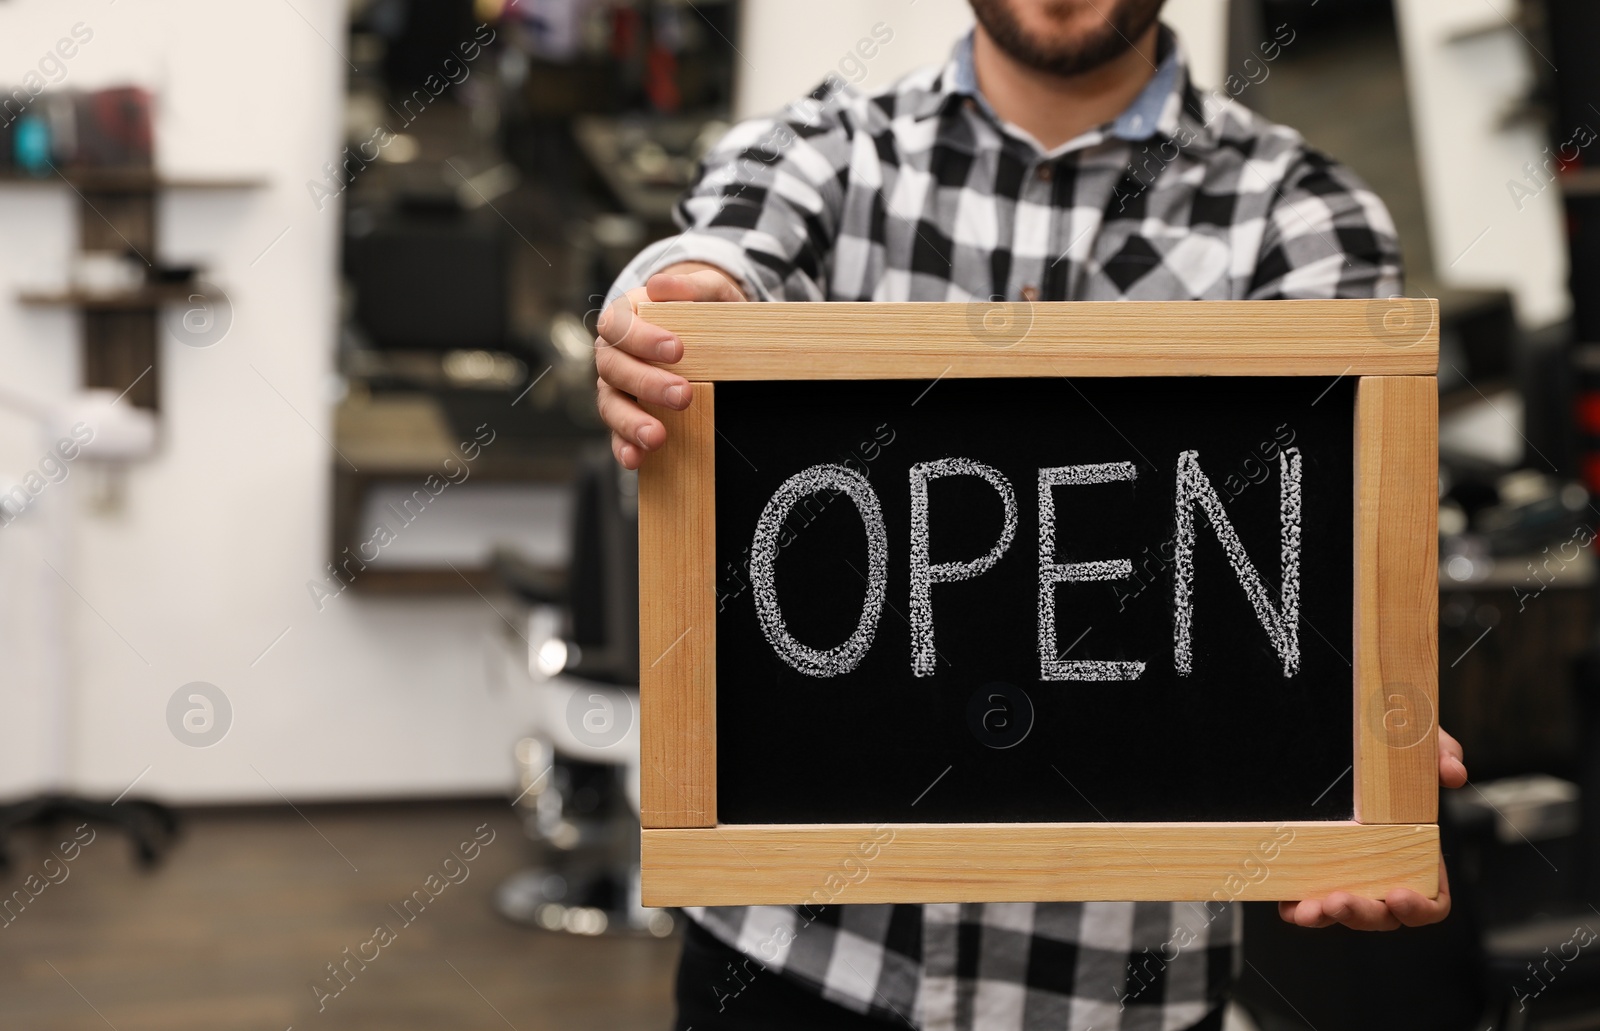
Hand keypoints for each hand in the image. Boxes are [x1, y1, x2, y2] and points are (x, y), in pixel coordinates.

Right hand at [594, 262, 744, 468]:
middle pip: (613, 367)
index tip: (678, 349)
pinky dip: (623, 447)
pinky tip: (636, 460)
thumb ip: (692, 286)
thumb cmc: (708, 312)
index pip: (619, 325)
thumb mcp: (711, 293)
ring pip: (610, 404)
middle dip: (646, 383)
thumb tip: (660, 285)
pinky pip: (616, 434)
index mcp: (627, 317)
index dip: (642, 339)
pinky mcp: (627, 416)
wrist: (717, 338)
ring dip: (631, 421)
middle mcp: (614, 352)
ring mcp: (617, 387)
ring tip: (657, 436)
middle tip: (683, 395)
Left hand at [1278, 727, 1466, 930]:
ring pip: (1345, 911)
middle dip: (1363, 914)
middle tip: (1341, 900)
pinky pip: (1309, 897)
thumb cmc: (1387, 751)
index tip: (1399, 896)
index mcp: (1418, 853)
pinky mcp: (1313, 867)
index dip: (1420, 907)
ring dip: (1328, 916)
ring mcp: (1348, 872)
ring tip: (1310, 909)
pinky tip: (1289, 906)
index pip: (1432, 900)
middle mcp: (1384, 870)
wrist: (1338, 734)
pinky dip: (1300, 908)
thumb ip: (1441, 753)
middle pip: (1383, 914)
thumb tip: (1453, 773)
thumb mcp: (1415, 744)